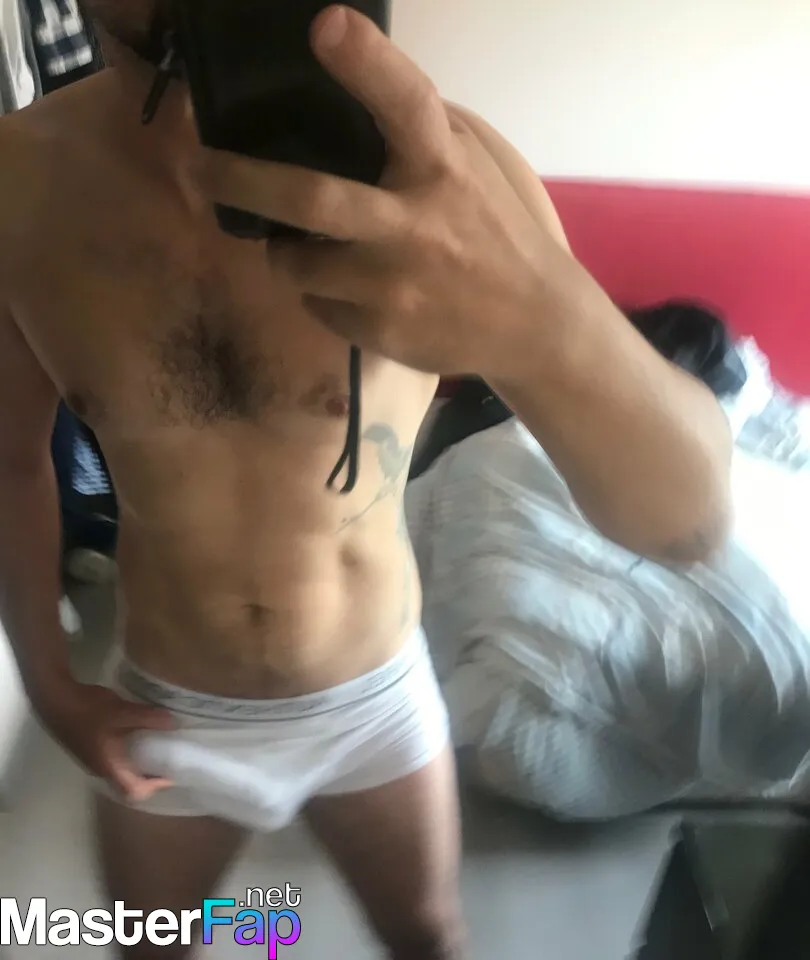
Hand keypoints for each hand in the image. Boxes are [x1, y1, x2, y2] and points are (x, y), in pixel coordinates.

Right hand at [38, 681, 174, 801]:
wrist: (55, 699)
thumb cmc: (88, 710)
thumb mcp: (123, 712)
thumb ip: (149, 718)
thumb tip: (175, 723)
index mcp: (108, 767)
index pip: (134, 792)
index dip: (155, 786)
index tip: (170, 772)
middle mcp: (100, 769)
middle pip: (129, 783)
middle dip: (150, 775)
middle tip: (168, 758)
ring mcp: (93, 759)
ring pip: (122, 770)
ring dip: (140, 763)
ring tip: (158, 746)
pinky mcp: (90, 747)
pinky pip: (115, 758)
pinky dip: (131, 752)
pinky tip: (138, 734)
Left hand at [204, 5, 574, 379]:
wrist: (532, 321)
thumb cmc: (493, 232)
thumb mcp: (469, 166)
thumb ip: (416, 135)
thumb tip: (353, 95)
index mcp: (442, 168)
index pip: (406, 103)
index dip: (366, 63)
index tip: (326, 24)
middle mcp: (415, 225)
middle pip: (313, 200)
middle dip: (243, 181)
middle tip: (199, 169)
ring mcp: (394, 284)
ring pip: (296, 264)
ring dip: (283, 253)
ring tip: (293, 246)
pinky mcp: (381, 331)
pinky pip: (318, 306)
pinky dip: (318, 293)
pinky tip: (348, 289)